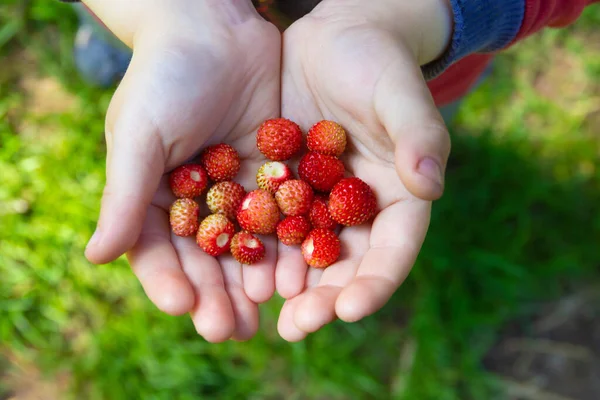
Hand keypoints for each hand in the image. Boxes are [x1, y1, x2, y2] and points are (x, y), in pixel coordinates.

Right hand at [82, 0, 281, 341]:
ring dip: (253, 281)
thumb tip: (95, 258)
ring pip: (246, 247)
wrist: (215, 28)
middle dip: (216, 296)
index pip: (157, 251)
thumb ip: (124, 195)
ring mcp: (237, 190)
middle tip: (230, 331)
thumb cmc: (165, 76)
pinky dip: (287, 245)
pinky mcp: (273, 175)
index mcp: (155, 197)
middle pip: (205, 260)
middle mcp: (196, 201)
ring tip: (263, 314)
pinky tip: (298, 272)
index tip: (183, 308)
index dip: (169, 281)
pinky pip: (281, 218)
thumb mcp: (140, 134)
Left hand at [276, 0, 452, 340]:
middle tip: (296, 326)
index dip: (374, 283)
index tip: (350, 310)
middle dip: (324, 299)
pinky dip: (259, 249)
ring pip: (305, 255)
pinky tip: (239, 270)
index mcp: (398, 197)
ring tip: (263, 314)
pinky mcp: (285, 187)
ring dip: (288, 287)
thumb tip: (431, 185)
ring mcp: (320, 202)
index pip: (392, 250)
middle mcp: (359, 210)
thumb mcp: (400, 95)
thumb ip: (418, 137)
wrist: (334, 40)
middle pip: (346, 265)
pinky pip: (271, 225)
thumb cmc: (379, 62)